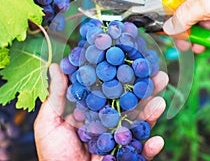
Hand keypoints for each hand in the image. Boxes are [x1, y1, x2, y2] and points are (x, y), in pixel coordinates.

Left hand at [34, 63, 168, 160]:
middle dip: (144, 89)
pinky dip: (150, 147)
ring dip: (151, 113)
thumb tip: (55, 66)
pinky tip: (157, 140)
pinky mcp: (125, 157)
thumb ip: (56, 97)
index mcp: (92, 111)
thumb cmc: (53, 153)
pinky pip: (141, 152)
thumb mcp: (49, 123)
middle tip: (157, 74)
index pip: (110, 89)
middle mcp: (108, 122)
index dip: (121, 74)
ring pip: (139, 123)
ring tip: (160, 101)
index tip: (132, 58)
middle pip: (130, 103)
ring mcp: (118, 139)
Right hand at [163, 0, 209, 52]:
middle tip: (184, 44)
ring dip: (200, 33)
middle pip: (186, 11)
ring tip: (199, 46)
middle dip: (185, 29)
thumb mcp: (204, 3)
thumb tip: (169, 27)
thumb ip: (183, 15)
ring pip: (202, 17)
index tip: (166, 30)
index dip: (167, 15)